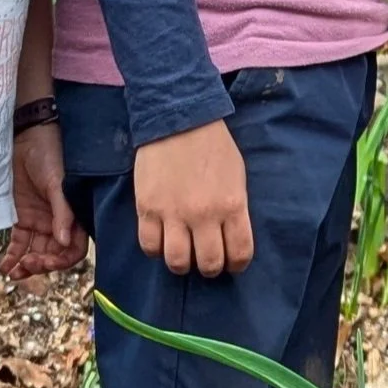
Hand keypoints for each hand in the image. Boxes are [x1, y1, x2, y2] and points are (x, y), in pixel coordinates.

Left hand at [0, 124, 83, 278]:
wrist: (26, 136)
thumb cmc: (50, 154)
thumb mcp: (57, 183)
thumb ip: (62, 212)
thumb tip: (63, 243)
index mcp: (74, 216)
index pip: (74, 249)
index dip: (62, 261)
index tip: (45, 262)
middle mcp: (58, 223)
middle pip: (53, 255)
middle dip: (41, 265)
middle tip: (27, 266)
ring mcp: (39, 221)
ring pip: (35, 253)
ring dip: (26, 266)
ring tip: (14, 273)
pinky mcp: (21, 217)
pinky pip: (18, 243)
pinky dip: (12, 256)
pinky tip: (4, 266)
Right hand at [134, 117, 252, 276]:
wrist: (178, 120)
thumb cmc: (213, 147)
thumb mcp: (237, 177)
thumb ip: (235, 209)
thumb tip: (230, 237)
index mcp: (232, 205)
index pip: (240, 254)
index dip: (236, 264)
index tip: (232, 262)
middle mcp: (204, 215)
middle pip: (209, 264)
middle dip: (210, 267)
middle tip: (206, 259)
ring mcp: (173, 213)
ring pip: (177, 262)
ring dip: (182, 264)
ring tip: (183, 253)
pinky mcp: (147, 208)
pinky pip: (149, 246)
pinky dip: (156, 249)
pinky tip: (162, 240)